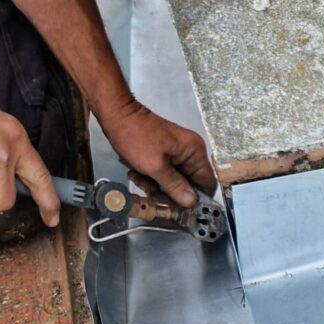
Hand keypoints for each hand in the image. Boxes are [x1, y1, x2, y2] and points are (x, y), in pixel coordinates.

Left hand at [99, 100, 215, 206]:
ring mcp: (178, 153)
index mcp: (195, 152)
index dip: (196, 199)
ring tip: (140, 178)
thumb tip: (192, 203)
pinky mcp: (166, 154)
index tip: (180, 208)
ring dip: (157, 186)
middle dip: (170, 192)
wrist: (116, 114)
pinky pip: (165, 174)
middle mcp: (191, 153)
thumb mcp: (155, 166)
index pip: (207, 184)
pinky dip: (152, 178)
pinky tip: (138, 173)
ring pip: (175, 182)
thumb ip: (175, 186)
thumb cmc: (135, 136)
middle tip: (151, 191)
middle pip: (190, 185)